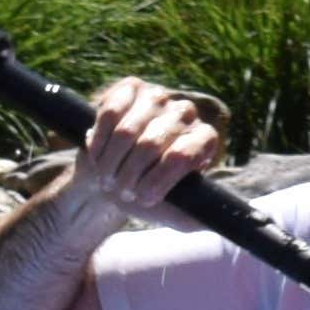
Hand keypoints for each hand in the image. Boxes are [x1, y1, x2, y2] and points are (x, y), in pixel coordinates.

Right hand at [68, 80, 219, 218]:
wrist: (110, 179)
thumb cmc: (145, 195)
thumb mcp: (174, 214)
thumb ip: (195, 219)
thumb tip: (211, 221)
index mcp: (203, 140)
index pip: (183, 156)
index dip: (158, 180)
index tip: (143, 199)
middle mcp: (185, 114)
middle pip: (152, 144)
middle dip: (130, 175)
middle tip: (120, 190)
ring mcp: (158, 98)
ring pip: (127, 130)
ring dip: (111, 161)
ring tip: (108, 177)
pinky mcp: (130, 89)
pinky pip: (110, 111)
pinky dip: (99, 138)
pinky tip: (97, 153)